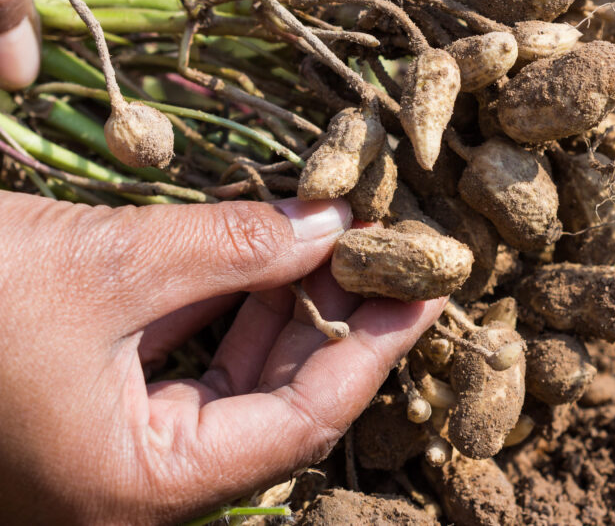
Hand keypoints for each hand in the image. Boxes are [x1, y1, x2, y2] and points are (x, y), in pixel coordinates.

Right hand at [0, 191, 445, 523]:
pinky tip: (268, 256)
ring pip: (236, 380)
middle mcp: (132, 478)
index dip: (374, 353)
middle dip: (336, 324)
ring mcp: (111, 442)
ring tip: (340, 245)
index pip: (302, 425)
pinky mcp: (92, 398)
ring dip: (288, 310)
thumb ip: (230, 247)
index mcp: (138, 483)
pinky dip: (232, 307)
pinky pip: (189, 360)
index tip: (430, 291)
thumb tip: (335, 225)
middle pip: (277, 404)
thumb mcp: (106, 266)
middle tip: (391, 258)